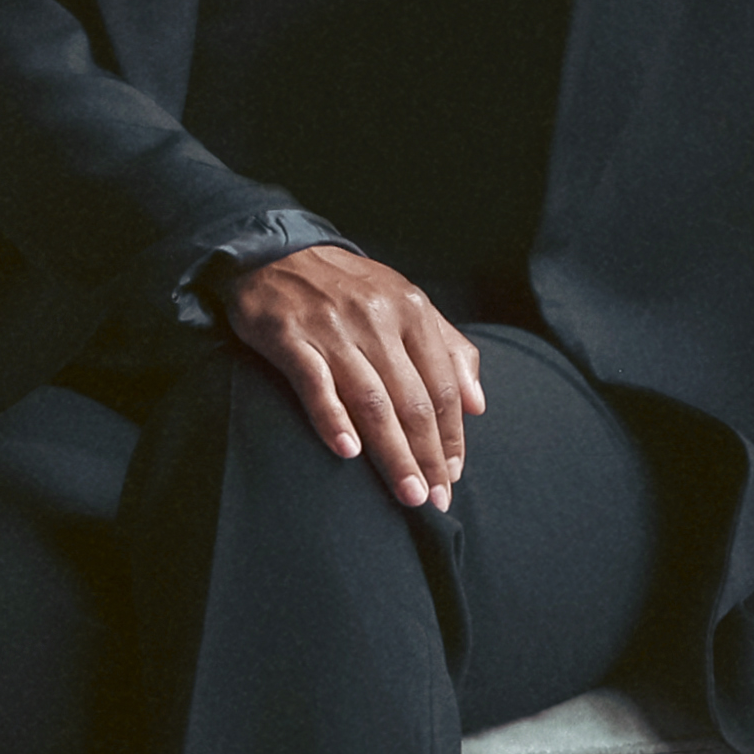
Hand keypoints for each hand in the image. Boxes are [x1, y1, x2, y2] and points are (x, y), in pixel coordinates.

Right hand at [216, 243, 480, 505]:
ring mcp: (332, 327)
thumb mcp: (405, 302)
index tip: (453, 476)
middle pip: (412, 400)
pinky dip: (333, 418)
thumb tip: (480, 404)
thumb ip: (448, 348)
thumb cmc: (346, 288)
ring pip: (372, 400)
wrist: (272, 252)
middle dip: (428, 456)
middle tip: (435, 501)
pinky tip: (348, 451)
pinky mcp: (289, 336)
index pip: (442, 386)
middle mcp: (377, 318)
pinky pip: (315, 383)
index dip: (452, 436)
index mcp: (412, 310)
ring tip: (407, 493)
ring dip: (393, 452)